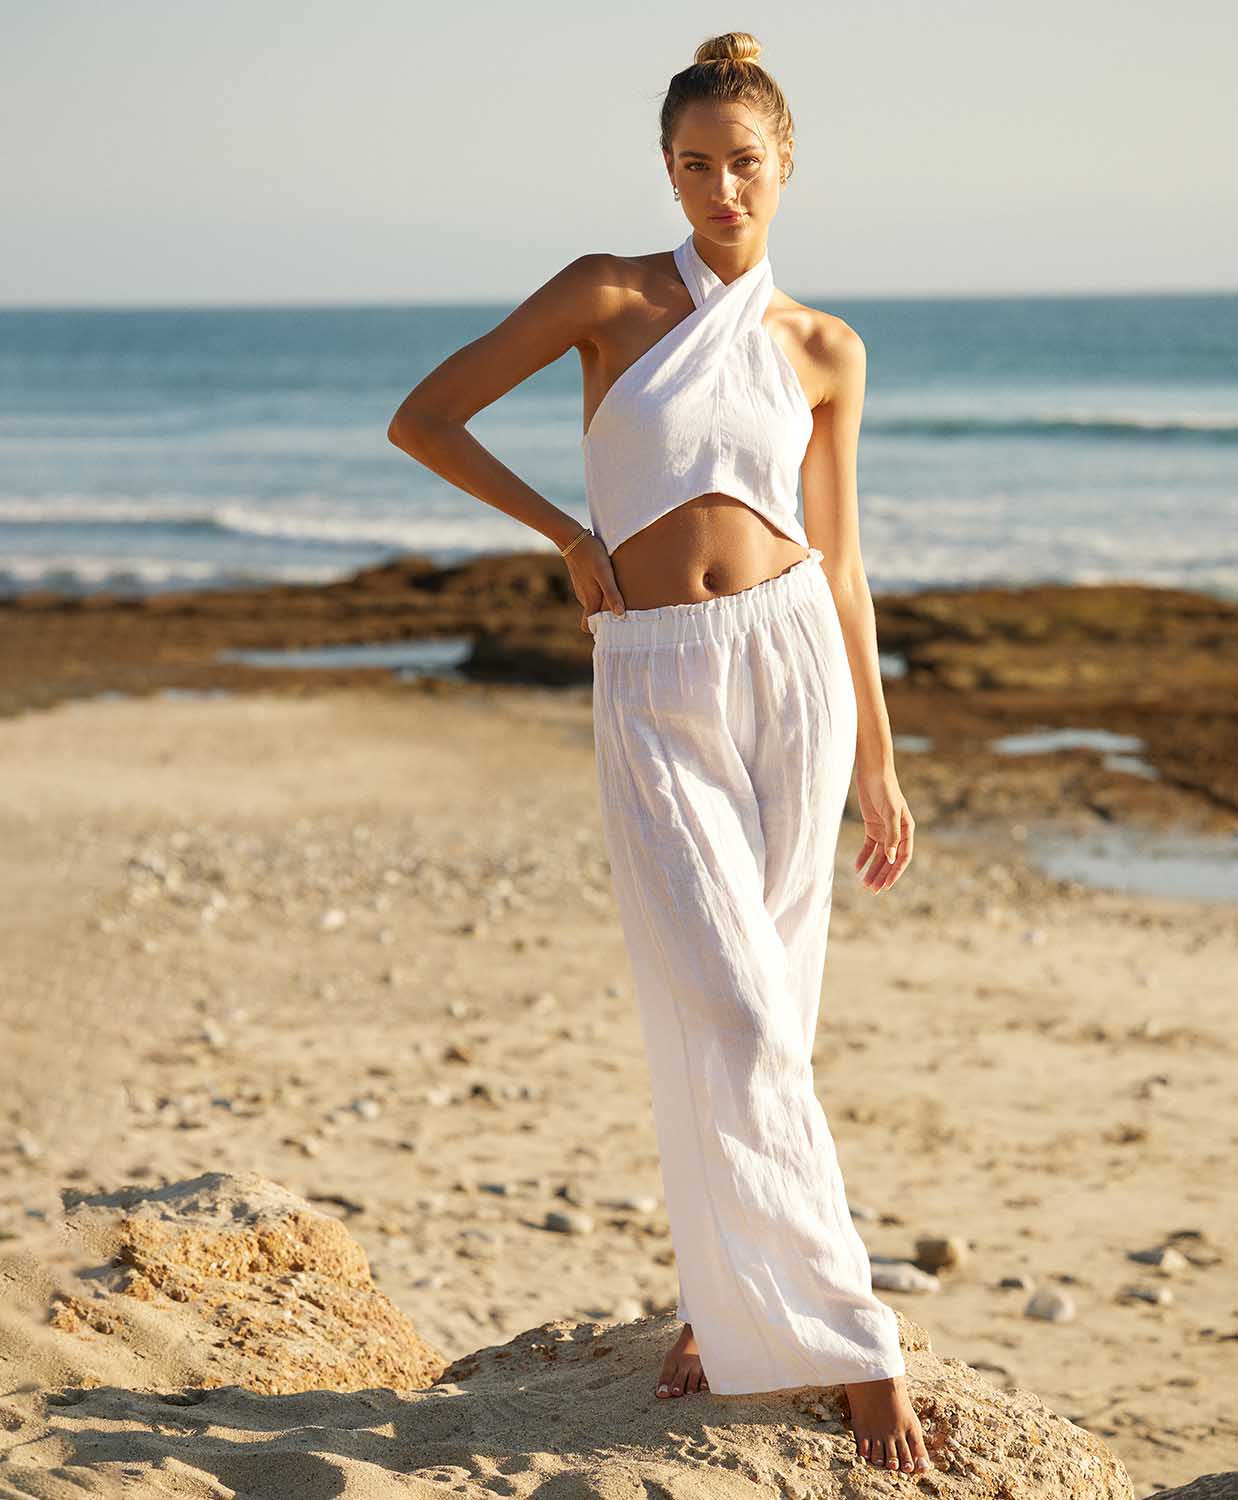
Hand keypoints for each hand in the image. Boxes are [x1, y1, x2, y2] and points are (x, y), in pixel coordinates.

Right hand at [564, 534, 625, 632]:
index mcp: (589, 600)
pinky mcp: (582, 579)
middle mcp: (583, 597)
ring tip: (621, 598)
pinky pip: (592, 592)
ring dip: (604, 604)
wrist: (572, 537)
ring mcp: (581, 588)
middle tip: (623, 615)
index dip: (598, 630)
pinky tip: (611, 584)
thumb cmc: (591, 554)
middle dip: (605, 618)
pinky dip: (601, 593)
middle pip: (592, 616)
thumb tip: (620, 615)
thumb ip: (611, 593)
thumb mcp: (604, 573)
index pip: (587, 626)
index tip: (612, 629)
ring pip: (593, 603)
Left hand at [854, 763, 913, 892]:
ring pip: (879, 856)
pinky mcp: (872, 826)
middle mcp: (897, 832)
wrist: (873, 773)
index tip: (886, 886)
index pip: (903, 857)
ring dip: (873, 870)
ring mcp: (884, 830)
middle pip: (890, 859)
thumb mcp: (889, 813)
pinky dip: (863, 857)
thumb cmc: (885, 790)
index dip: (895, 873)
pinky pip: (869, 846)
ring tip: (865, 885)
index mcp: (907, 830)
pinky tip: (857, 868)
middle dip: (882, 875)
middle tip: (873, 890)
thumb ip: (891, 836)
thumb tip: (891, 859)